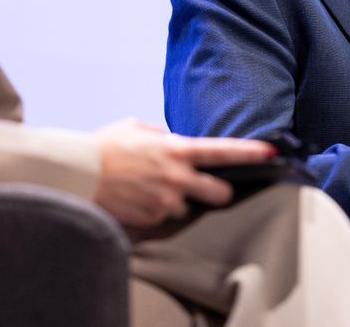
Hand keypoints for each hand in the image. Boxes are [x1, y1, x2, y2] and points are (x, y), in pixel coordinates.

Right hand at [92, 119, 275, 227]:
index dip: (251, 153)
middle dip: (216, 191)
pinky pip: (164, 216)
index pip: (224, 152)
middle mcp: (177, 177)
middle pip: (220, 193)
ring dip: (177, 200)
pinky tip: (138, 197)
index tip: (272, 153)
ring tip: (150, 188)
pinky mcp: (152, 219)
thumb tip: (173, 141)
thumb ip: (163, 136)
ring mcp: (165, 201)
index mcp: (177, 150)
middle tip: (203, 186)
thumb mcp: (138, 129)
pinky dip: (155, 209)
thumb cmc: (106, 147)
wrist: (77, 172)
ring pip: (188, 206)